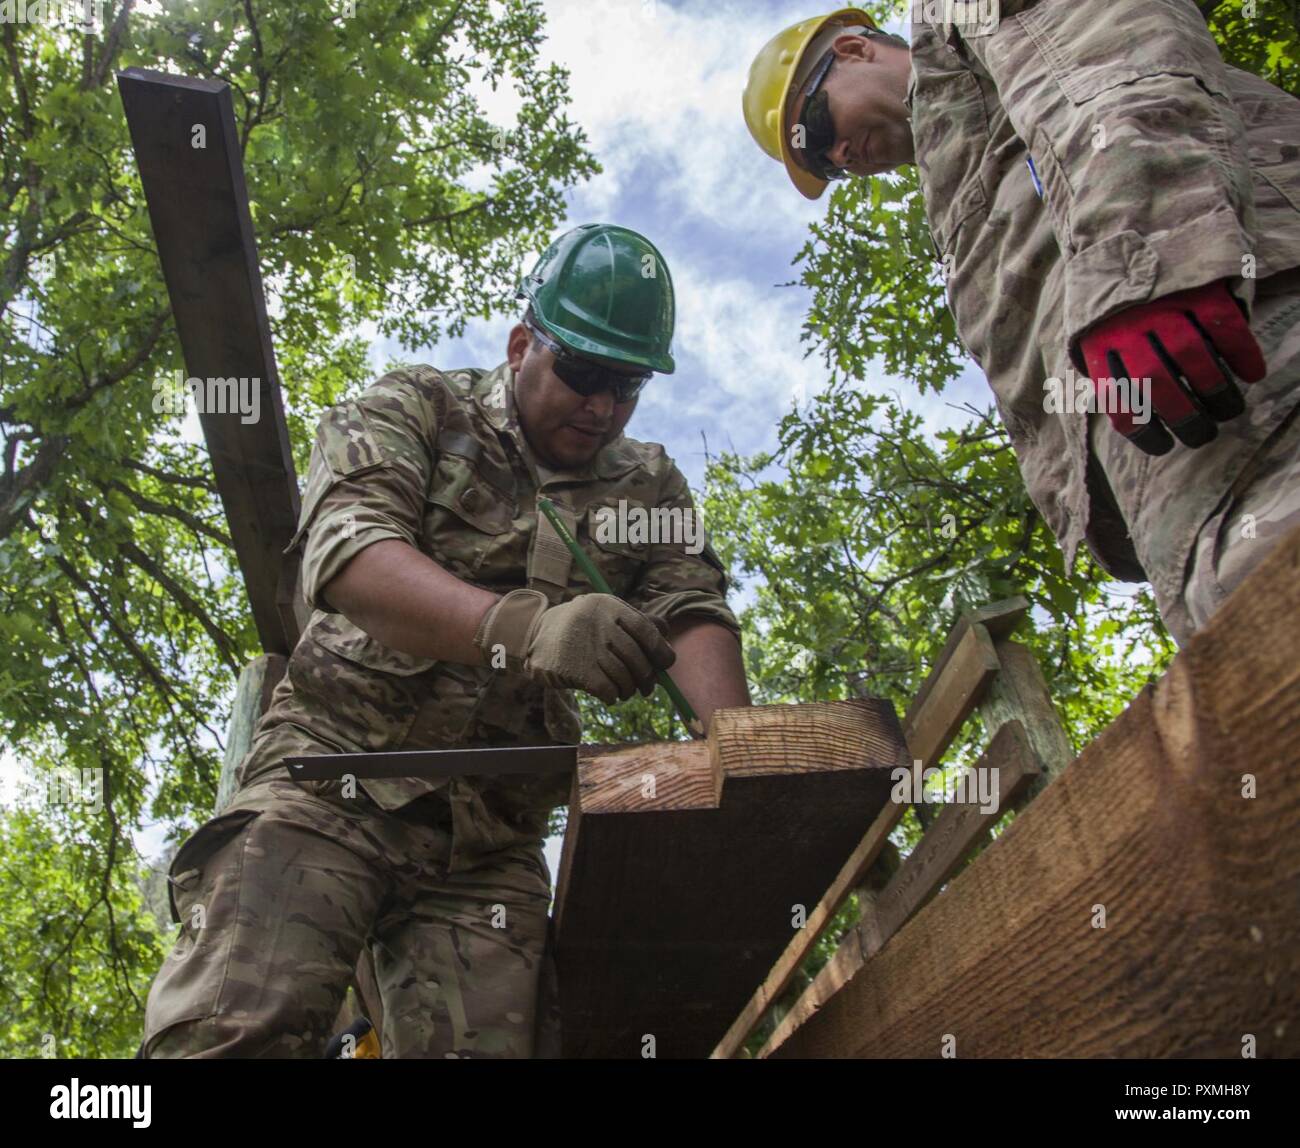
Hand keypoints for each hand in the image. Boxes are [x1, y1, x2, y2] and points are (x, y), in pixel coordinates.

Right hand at [474, 589, 674, 703]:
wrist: (532, 637)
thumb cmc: (578, 629)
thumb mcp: (604, 616)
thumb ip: (634, 622)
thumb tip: (666, 632)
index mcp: (608, 605)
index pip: (645, 629)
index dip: (660, 649)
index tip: (666, 663)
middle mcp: (598, 622)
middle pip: (637, 656)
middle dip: (646, 676)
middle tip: (647, 688)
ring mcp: (585, 645)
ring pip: (624, 676)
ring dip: (629, 689)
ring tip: (626, 691)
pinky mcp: (575, 668)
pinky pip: (607, 689)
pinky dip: (613, 696)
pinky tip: (609, 695)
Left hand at [1077, 280, 1265, 454]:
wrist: (1132, 240)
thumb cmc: (1118, 308)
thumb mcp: (1098, 338)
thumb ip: (1112, 373)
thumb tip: (1139, 419)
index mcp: (1097, 345)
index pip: (1116, 401)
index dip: (1142, 432)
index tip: (1165, 445)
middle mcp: (1126, 326)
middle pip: (1156, 383)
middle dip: (1186, 418)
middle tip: (1204, 435)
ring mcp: (1162, 304)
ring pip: (1192, 356)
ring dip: (1217, 392)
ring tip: (1230, 409)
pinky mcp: (1194, 286)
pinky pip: (1223, 325)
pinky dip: (1242, 353)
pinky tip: (1253, 374)